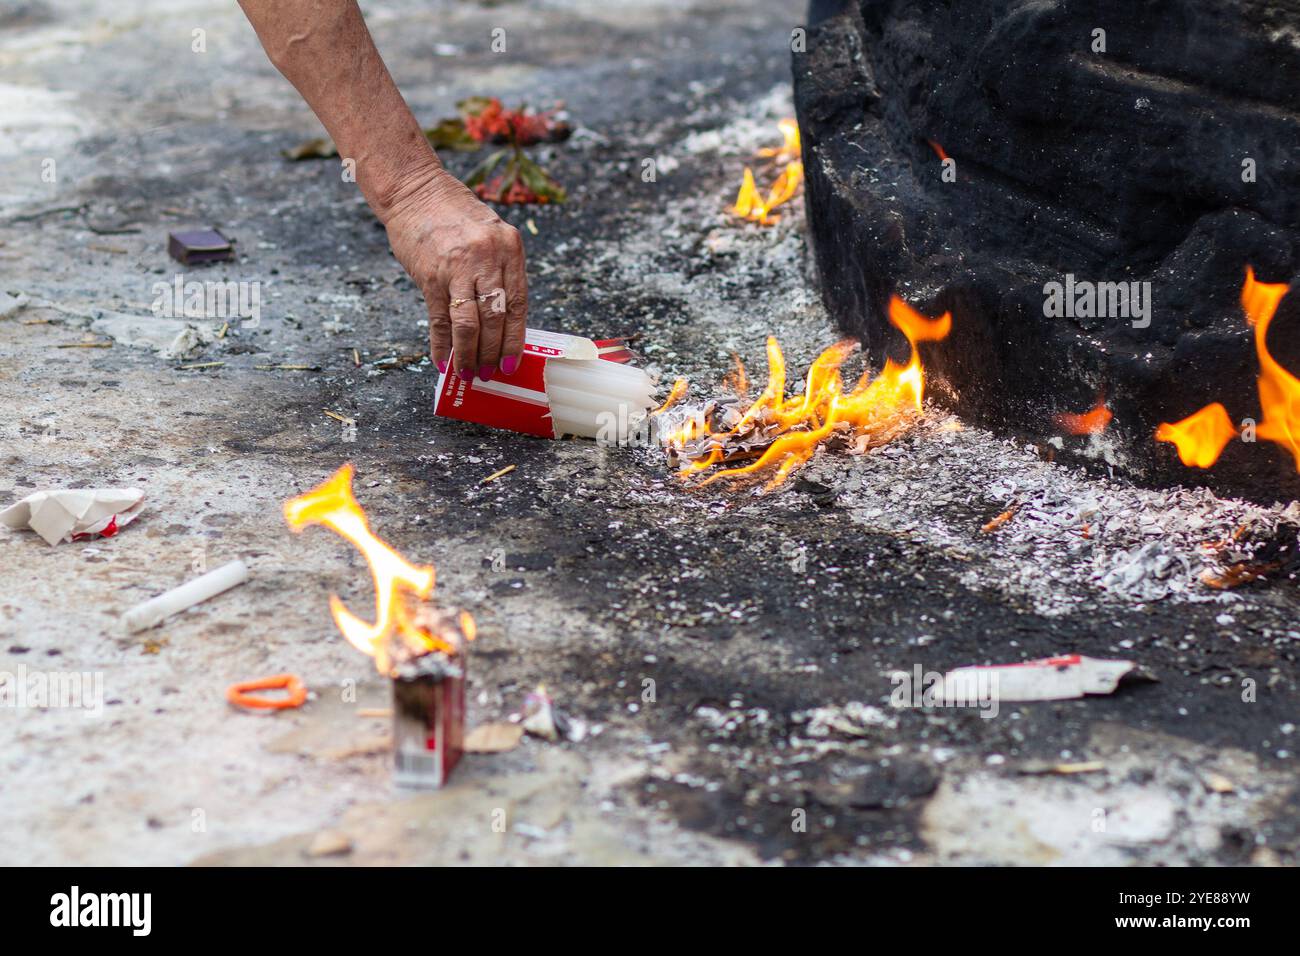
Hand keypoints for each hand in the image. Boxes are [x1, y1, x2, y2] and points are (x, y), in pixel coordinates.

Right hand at [383, 166, 526, 379]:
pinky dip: (442, 343)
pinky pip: (440, 318)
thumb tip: (502, 321)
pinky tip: (442, 361)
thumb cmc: (455, 214)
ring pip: (469, 324)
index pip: (519, 304)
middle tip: (491, 374)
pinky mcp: (430, 275)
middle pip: (495, 318)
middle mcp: (487, 258)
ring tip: (468, 373)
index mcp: (509, 248)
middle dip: (493, 353)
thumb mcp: (491, 235)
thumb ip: (499, 271)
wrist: (416, 189)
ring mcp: (457, 267)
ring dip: (469, 354)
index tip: (512, 362)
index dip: (515, 339)